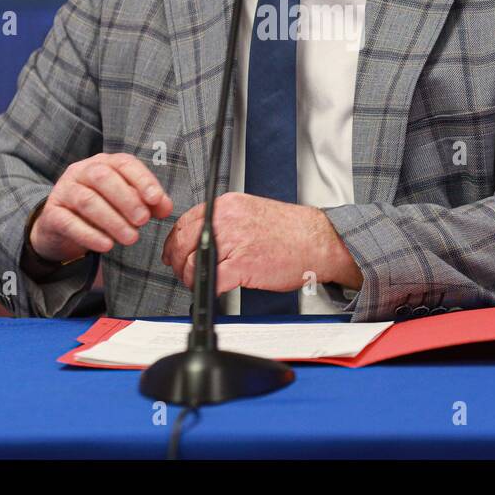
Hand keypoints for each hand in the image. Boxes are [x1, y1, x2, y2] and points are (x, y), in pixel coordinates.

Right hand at [30, 153, 173, 263]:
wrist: (60, 225)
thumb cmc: (101, 208)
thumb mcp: (125, 203)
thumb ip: (147, 202)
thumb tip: (167, 207)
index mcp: (104, 163)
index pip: (124, 163)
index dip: (142, 180)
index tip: (156, 199)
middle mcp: (81, 171)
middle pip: (103, 178)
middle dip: (126, 199)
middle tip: (143, 221)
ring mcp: (64, 190)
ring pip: (87, 200)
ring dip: (112, 220)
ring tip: (131, 238)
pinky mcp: (52, 213)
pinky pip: (69, 222)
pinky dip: (89, 235)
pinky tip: (107, 246)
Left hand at [161, 192, 360, 294]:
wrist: (319, 241)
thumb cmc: (292, 231)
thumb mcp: (252, 212)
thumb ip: (226, 221)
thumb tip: (203, 236)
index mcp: (227, 205)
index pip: (185, 221)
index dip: (175, 241)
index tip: (175, 251)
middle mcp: (226, 219)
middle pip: (182, 241)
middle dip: (177, 261)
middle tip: (182, 271)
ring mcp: (233, 241)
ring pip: (192, 262)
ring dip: (191, 277)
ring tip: (199, 282)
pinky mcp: (242, 265)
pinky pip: (211, 280)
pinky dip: (207, 289)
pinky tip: (215, 290)